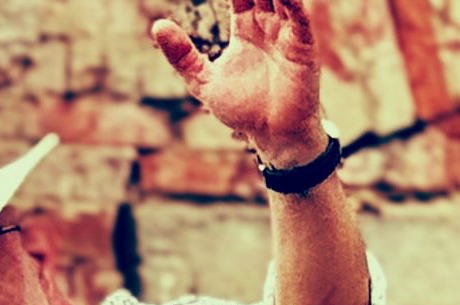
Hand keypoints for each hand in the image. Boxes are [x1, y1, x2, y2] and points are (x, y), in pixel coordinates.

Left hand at [151, 0, 324, 168]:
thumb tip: (157, 26)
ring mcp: (287, 33)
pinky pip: (297, 15)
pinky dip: (290, 0)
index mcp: (246, 30)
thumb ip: (183, 55)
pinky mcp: (302, 46)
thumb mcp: (203, 81)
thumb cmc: (243, 111)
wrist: (272, 136)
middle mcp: (268, 26)